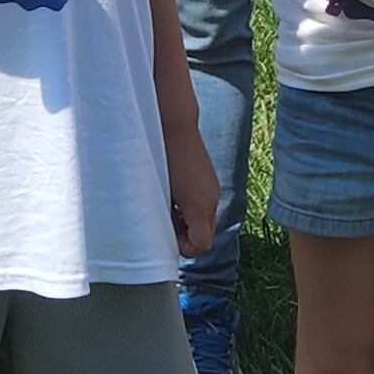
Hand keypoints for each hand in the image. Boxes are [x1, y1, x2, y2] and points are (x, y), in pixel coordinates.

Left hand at [164, 121, 220, 257]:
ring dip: (188, 223)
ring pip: (205, 222)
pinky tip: (174, 196)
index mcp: (200, 207)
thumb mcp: (160, 194)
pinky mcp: (210, 181)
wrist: (174, 126)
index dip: (182, 248)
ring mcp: (213, 190)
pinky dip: (191, 210)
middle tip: (164, 223)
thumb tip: (160, 236)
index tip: (164, 235)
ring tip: (167, 208)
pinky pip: (204, 206)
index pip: (201, 246)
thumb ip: (164, 218)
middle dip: (186, 237)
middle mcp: (212, 200)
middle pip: (206, 237)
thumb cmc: (160, 159)